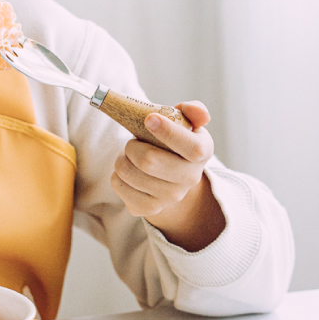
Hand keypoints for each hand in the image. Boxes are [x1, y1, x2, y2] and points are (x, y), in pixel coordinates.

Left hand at [110, 101, 225, 251]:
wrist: (171, 179)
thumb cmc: (174, 143)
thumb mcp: (186, 123)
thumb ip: (193, 111)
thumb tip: (194, 111)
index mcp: (202, 152)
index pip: (191, 147)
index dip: (168, 132)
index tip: (149, 119)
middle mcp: (190, 178)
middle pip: (149, 161)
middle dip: (132, 146)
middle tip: (132, 142)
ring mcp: (170, 197)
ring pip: (128, 172)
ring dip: (121, 158)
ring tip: (129, 156)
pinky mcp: (148, 208)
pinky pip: (118, 185)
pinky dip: (116, 174)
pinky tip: (128, 172)